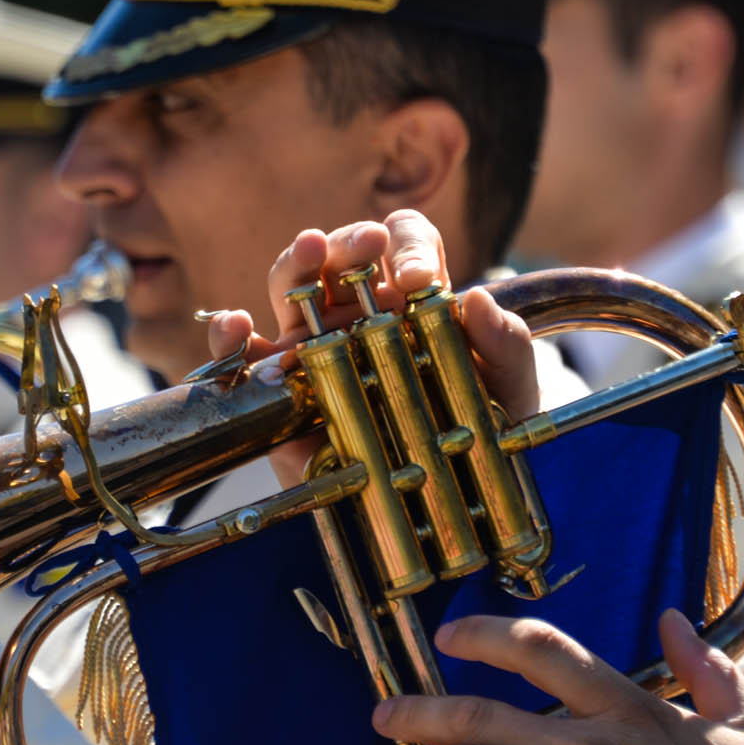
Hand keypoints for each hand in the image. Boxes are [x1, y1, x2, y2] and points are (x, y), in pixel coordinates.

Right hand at [201, 209, 537, 487]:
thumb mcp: (510, 390)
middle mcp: (359, 313)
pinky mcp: (284, 393)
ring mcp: (316, 348)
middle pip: (339, 253)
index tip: (418, 279)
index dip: (408, 245)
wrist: (446, 504)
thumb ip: (506, 345)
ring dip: (297, 263)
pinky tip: (237, 324)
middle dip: (350, 241)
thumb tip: (477, 299)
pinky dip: (233, 338)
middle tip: (366, 246)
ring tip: (310, 251)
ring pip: (293, 288)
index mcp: (413, 297)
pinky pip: (249, 358)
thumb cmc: (483, 434)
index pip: (403, 240)